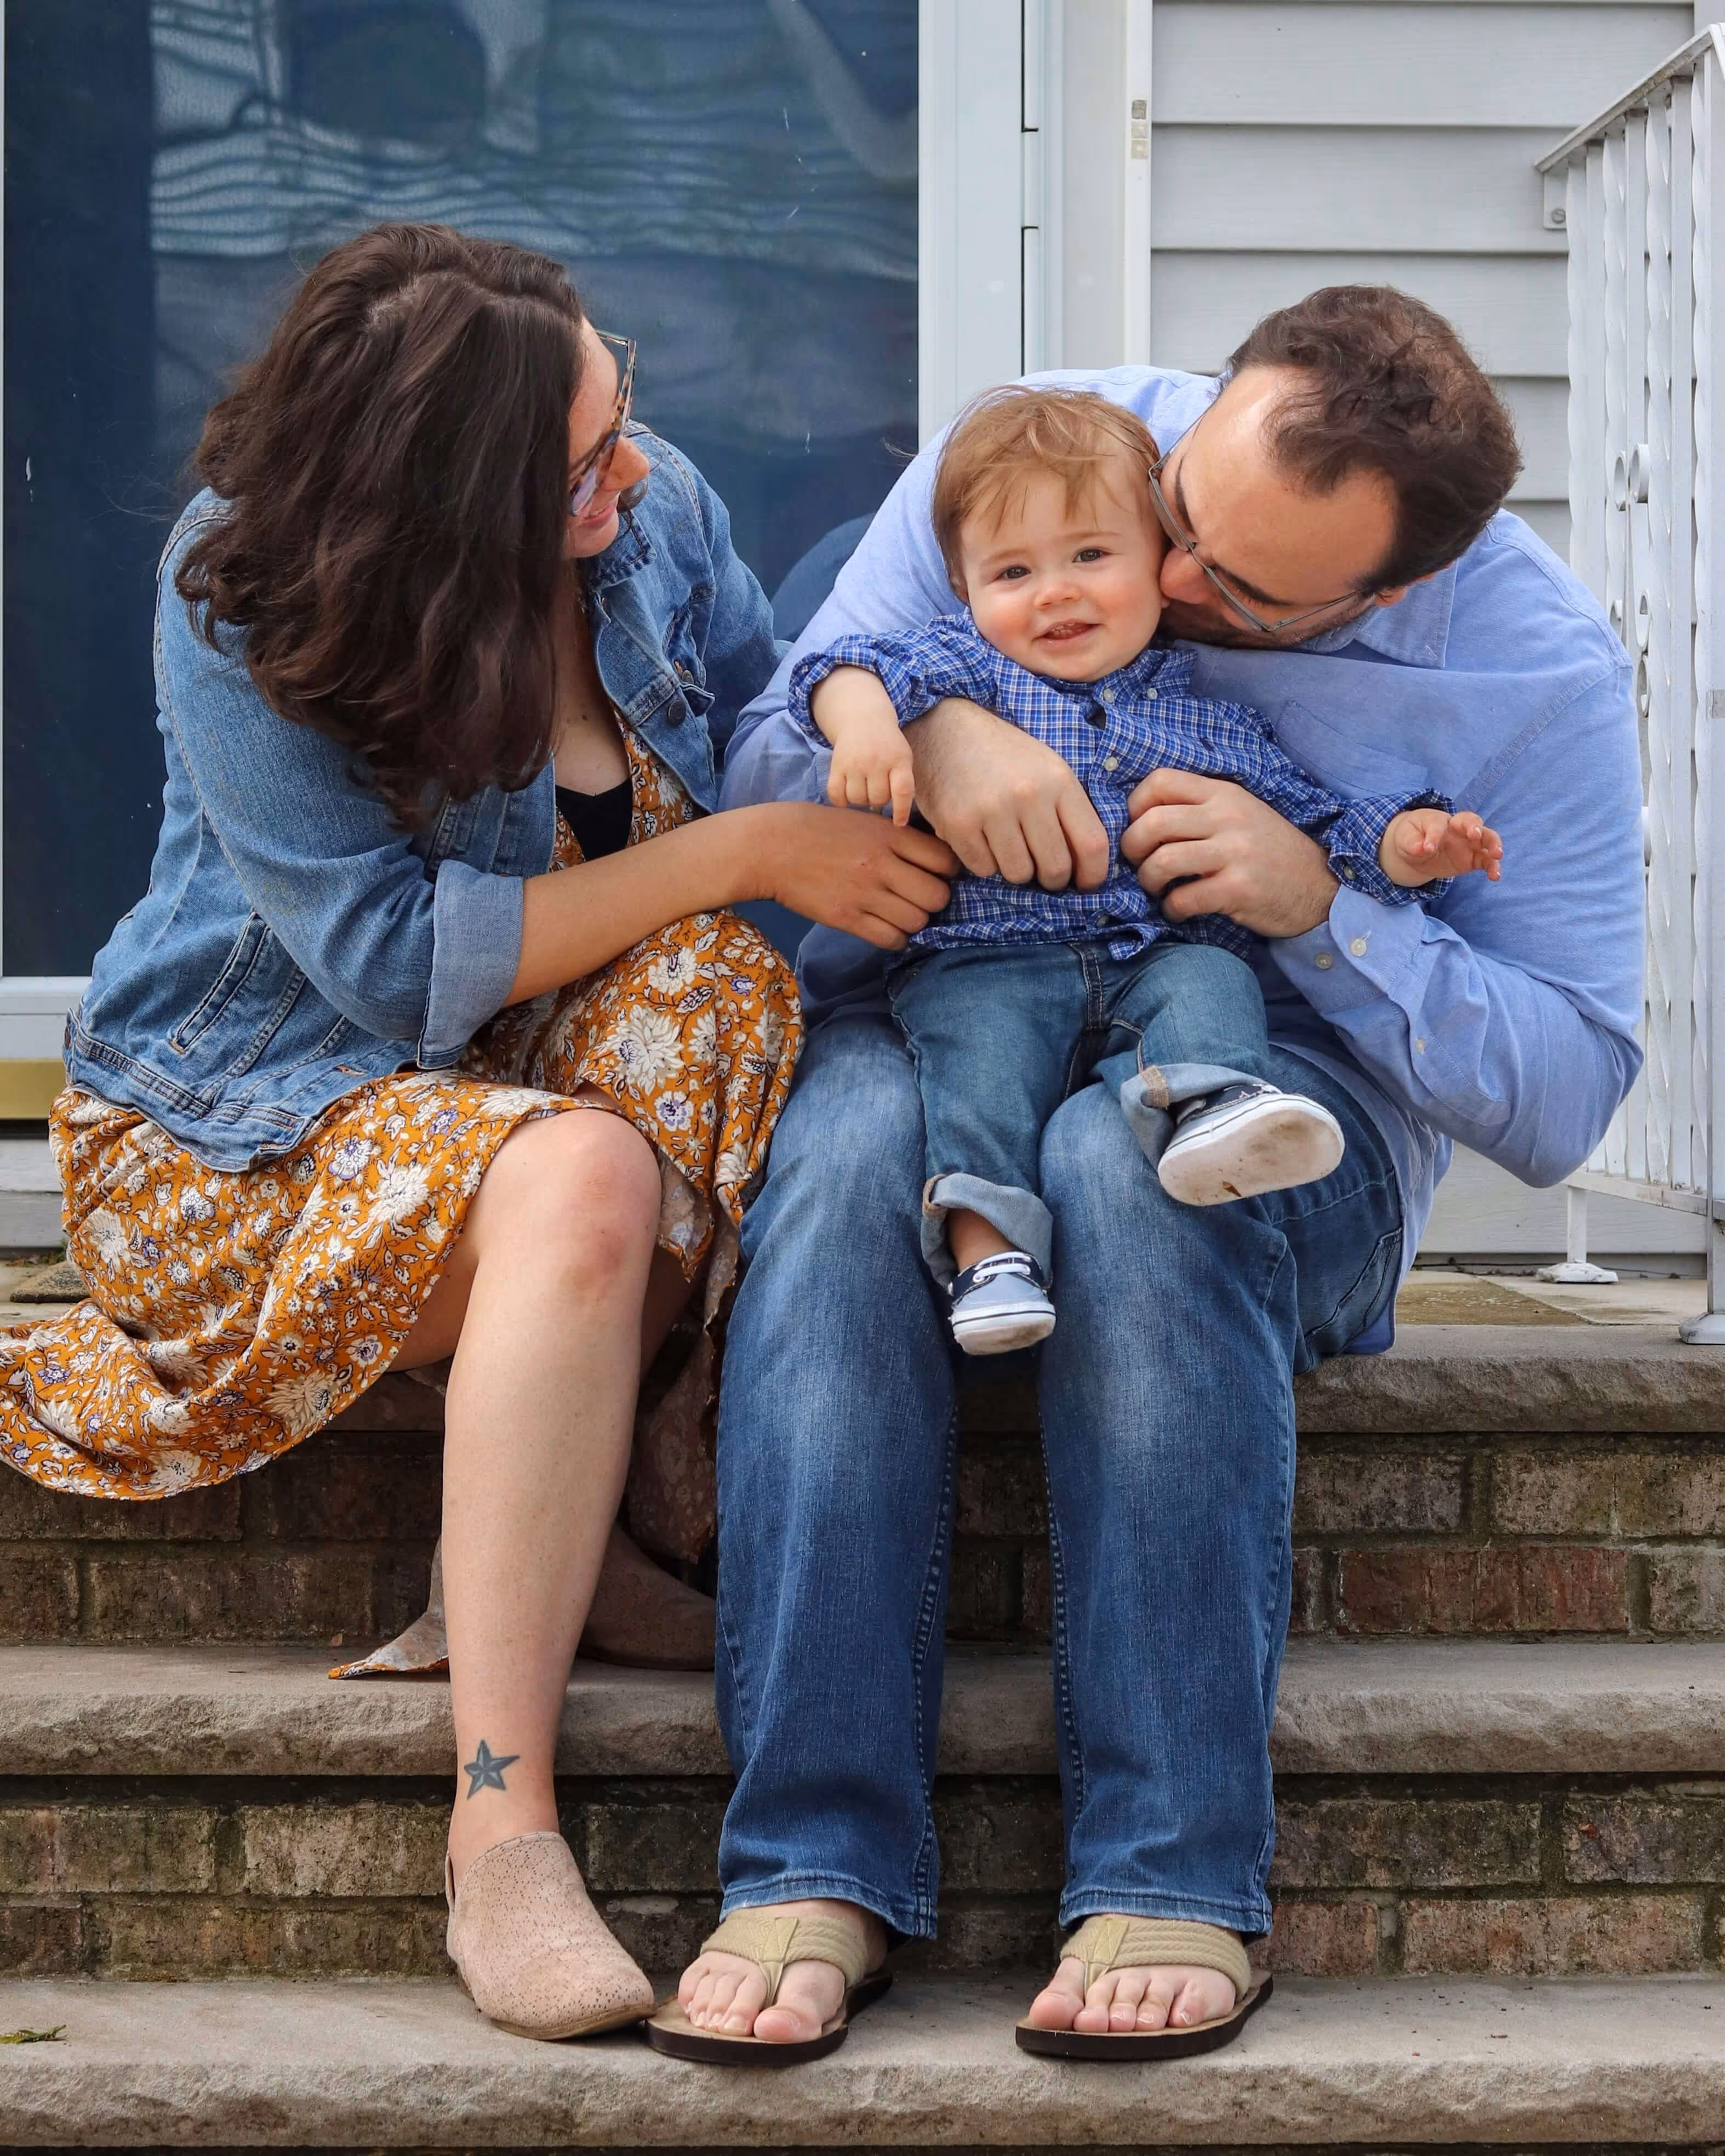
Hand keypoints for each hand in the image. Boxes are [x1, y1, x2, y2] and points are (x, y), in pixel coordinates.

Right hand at [752, 802, 955, 949]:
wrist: (772, 847)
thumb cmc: (818, 830)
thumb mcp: (864, 821)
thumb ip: (897, 838)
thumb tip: (932, 860)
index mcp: (889, 835)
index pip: (944, 860)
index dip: (948, 872)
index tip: (938, 875)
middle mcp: (882, 864)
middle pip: (937, 896)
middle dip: (935, 900)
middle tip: (920, 898)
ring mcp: (864, 893)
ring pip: (918, 921)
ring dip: (915, 921)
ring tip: (900, 914)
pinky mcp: (847, 917)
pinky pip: (891, 938)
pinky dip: (896, 938)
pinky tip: (887, 928)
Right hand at [826, 711, 915, 825]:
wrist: (863, 720)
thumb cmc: (888, 746)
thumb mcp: (903, 757)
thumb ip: (903, 782)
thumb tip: (897, 818)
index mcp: (898, 759)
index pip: (902, 790)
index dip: (901, 810)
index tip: (898, 823)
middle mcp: (876, 760)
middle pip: (878, 799)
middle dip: (879, 798)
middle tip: (878, 785)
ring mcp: (854, 763)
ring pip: (857, 799)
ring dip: (861, 798)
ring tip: (864, 785)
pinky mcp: (836, 765)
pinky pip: (836, 795)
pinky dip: (841, 800)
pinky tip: (848, 791)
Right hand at [904, 698, 1109, 890]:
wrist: (946, 728)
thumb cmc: (1003, 755)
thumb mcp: (1047, 768)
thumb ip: (1068, 810)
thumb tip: (1086, 865)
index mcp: (1058, 780)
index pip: (1092, 843)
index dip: (1093, 874)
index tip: (1086, 884)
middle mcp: (1028, 794)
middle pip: (1055, 868)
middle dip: (1053, 879)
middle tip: (1043, 873)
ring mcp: (991, 810)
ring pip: (1018, 874)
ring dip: (1016, 870)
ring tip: (1008, 847)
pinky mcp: (958, 824)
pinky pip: (983, 868)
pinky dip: (984, 862)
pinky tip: (981, 839)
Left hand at [1122, 768, 1338, 938]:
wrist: (1319, 886)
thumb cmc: (1269, 851)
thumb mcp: (1239, 814)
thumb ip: (1198, 808)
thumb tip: (1139, 817)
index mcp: (1223, 793)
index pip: (1160, 781)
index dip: (1134, 805)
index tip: (1136, 828)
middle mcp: (1228, 817)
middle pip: (1152, 823)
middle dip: (1131, 849)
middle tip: (1138, 864)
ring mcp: (1234, 853)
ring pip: (1161, 862)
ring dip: (1148, 882)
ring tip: (1158, 889)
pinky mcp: (1238, 889)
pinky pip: (1183, 899)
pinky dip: (1170, 909)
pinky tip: (1177, 910)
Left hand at [1380, 807, 1503, 887]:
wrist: (1418, 848)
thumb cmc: (1412, 837)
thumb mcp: (1405, 839)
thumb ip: (1412, 842)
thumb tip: (1420, 848)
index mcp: (1438, 820)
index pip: (1439, 824)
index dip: (1434, 835)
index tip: (1427, 848)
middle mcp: (1457, 828)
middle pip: (1472, 821)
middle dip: (1475, 826)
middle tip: (1475, 835)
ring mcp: (1467, 843)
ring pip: (1486, 838)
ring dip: (1493, 844)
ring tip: (1496, 855)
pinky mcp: (1472, 859)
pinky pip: (1486, 861)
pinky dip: (1492, 867)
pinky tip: (1494, 876)